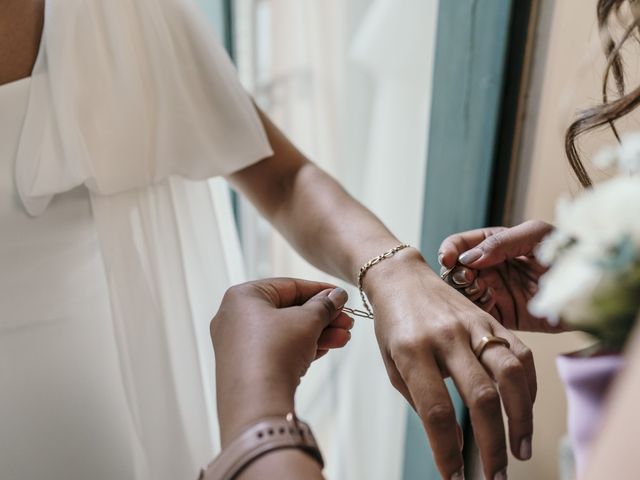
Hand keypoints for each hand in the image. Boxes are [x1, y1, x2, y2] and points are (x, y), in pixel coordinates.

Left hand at [211, 278, 352, 444]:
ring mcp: (236, 343)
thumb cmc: (276, 351)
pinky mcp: (243, 366)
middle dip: (322, 317)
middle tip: (347, 323)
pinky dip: (300, 347)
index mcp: (243, 296)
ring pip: (284, 332)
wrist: (256, 403)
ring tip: (343, 339)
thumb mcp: (307, 321)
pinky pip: (276, 349)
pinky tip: (324, 350)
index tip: (342, 297)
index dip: (320, 291)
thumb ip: (324, 305)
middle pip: (288, 310)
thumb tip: (336, 296)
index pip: (289, 286)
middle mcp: (234, 316)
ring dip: (316, 334)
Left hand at [365, 248, 536, 478]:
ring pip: (509, 373)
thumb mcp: (392, 364)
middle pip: (480, 396)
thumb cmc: (392, 325)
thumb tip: (452, 439)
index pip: (435, 410)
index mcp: (412, 350)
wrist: (402, 278)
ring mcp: (472, 325)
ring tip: (520, 450)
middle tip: (495, 476)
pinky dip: (528, 386)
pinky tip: (524, 410)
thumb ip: (421, 400)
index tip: (454, 478)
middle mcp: (445, 336)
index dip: (447, 450)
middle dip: (491, 445)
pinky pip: (519, 353)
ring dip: (521, 418)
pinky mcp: (490, 318)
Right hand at [439, 220, 564, 333]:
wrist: (592, 286)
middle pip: (455, 270)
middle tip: (468, 277)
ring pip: (460, 293)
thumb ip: (500, 242)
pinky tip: (488, 303)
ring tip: (480, 289)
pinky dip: (474, 309)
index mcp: (492, 244)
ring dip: (463, 291)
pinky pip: (476, 314)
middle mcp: (488, 268)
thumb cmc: (567, 251)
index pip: (459, 245)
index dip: (449, 250)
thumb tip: (468, 258)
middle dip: (455, 273)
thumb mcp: (535, 235)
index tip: (449, 259)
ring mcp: (492, 291)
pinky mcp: (500, 315)